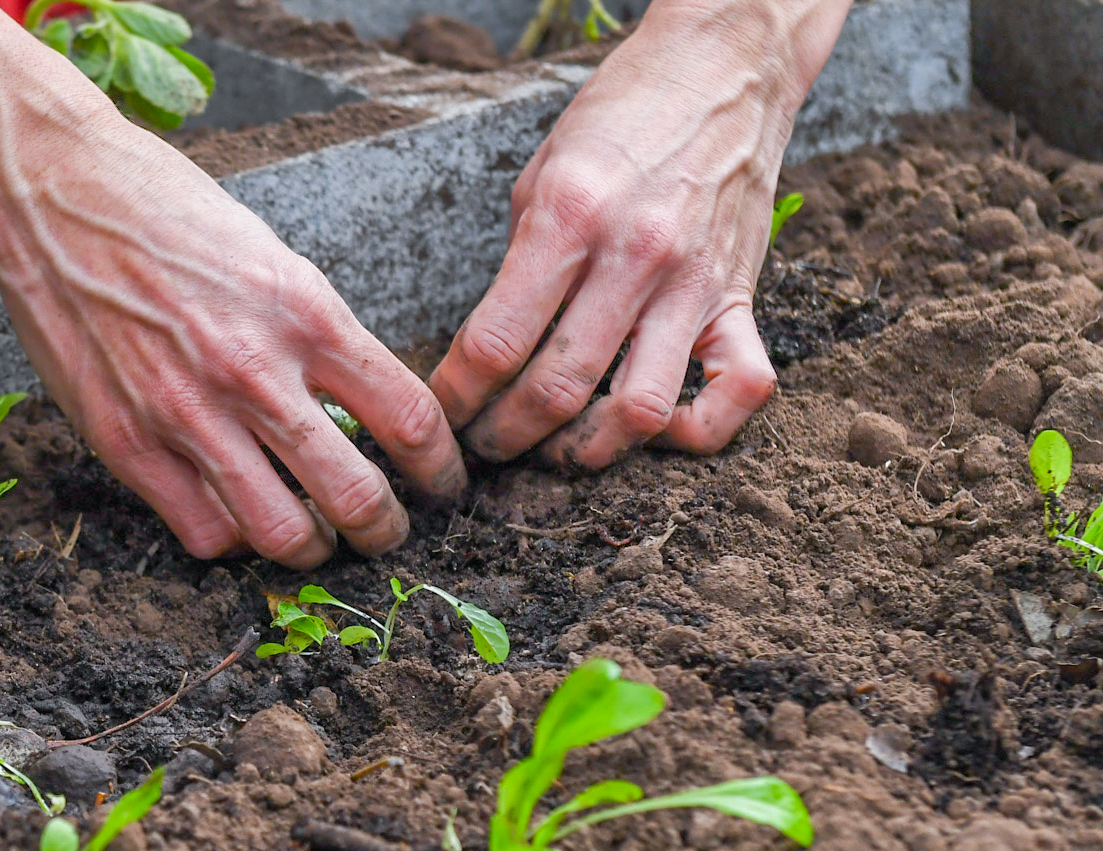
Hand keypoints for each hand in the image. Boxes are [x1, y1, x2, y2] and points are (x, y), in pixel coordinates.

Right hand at [0, 129, 465, 566]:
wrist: (52, 194)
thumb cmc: (162, 211)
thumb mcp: (270, 257)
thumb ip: (316, 336)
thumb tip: (357, 406)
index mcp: (305, 313)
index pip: (409, 419)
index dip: (439, 469)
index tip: (441, 483)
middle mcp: (255, 372)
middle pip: (355, 497)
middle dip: (384, 530)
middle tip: (387, 532)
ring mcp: (188, 415)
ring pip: (280, 533)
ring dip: (311, 549)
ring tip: (314, 539)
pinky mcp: (129, 444)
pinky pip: (203, 531)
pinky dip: (231, 538)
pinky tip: (237, 517)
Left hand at [431, 0, 850, 468]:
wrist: (724, 67)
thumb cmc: (620, 119)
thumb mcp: (540, 176)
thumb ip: (518, 267)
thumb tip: (484, 354)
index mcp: (569, 216)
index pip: (494, 343)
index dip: (454, 397)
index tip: (439, 414)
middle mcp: (635, 254)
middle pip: (557, 391)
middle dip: (504, 437)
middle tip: (484, 444)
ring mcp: (695, 282)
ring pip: (639, 411)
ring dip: (586, 452)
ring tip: (555, 451)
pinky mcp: (742, 297)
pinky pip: (739, 392)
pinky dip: (697, 431)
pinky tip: (654, 431)